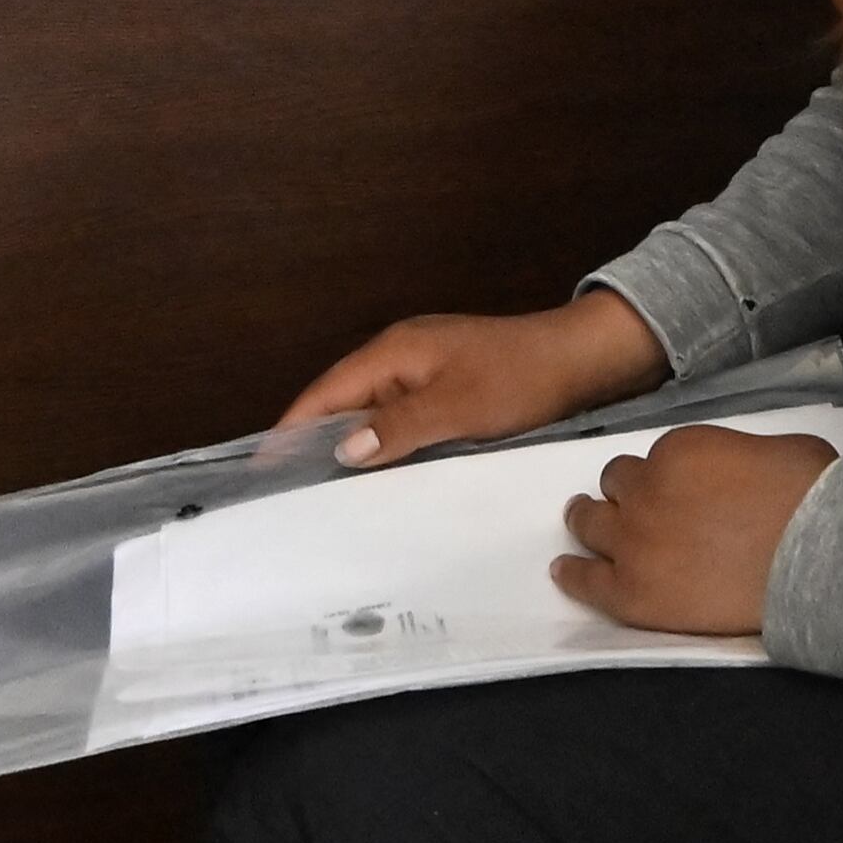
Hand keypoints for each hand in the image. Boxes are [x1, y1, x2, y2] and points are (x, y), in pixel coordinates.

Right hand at [273, 289, 669, 469]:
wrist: (580, 359)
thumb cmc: (522, 377)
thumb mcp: (459, 407)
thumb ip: (400, 427)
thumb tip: (344, 449)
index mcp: (395, 351)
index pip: (326, 392)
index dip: (292, 429)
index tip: (262, 467)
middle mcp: (400, 355)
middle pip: (341, 401)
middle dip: (312, 440)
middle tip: (285, 491)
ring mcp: (422, 369)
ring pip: (370, 411)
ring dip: (348, 445)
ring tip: (321, 491)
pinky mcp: (443, 385)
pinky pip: (397, 416)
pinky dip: (381, 442)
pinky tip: (378, 473)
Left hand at [553, 425, 839, 634]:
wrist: (815, 559)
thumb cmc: (811, 497)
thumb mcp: (776, 449)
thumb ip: (739, 456)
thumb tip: (744, 473)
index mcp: (678, 450)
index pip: (651, 460)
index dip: (661, 476)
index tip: (673, 490)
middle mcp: (645, 490)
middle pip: (615, 487)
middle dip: (622, 495)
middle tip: (626, 506)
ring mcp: (634, 542)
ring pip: (591, 525)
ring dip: (589, 522)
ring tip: (581, 525)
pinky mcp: (633, 592)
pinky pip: (587, 581)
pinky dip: (573, 574)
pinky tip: (564, 571)